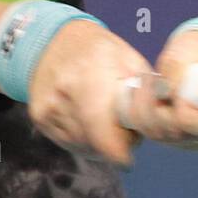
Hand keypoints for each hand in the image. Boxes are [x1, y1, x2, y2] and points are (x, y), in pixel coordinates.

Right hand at [26, 20, 180, 167]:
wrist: (52, 41)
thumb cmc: (98, 51)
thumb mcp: (127, 59)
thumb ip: (144, 91)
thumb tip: (158, 121)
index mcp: (91, 71)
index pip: (101, 128)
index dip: (118, 150)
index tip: (128, 157)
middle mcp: (65, 90)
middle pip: (94, 141)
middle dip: (113, 145)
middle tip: (123, 134)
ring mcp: (48, 105)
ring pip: (81, 145)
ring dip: (99, 143)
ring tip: (105, 120)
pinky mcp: (39, 117)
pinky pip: (67, 142)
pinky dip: (83, 139)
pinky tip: (88, 122)